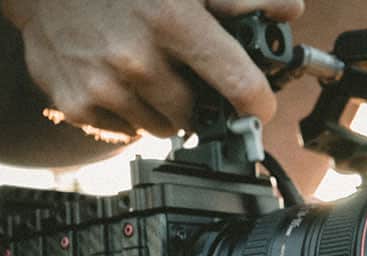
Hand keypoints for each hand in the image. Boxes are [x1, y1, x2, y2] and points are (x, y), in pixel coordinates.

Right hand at [5, 0, 304, 136]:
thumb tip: (290, 12)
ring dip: (163, 109)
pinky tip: (119, 81)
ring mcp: (104, 87)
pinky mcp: (77, 105)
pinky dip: (129, 114)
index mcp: (173, 21)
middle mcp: (138, 60)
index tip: (258, 107)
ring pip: (161, 129)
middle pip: (197, 116)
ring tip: (148, 73)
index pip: (239, 85)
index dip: (257, 103)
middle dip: (199, 101)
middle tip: (186, 75)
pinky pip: (125, 132)